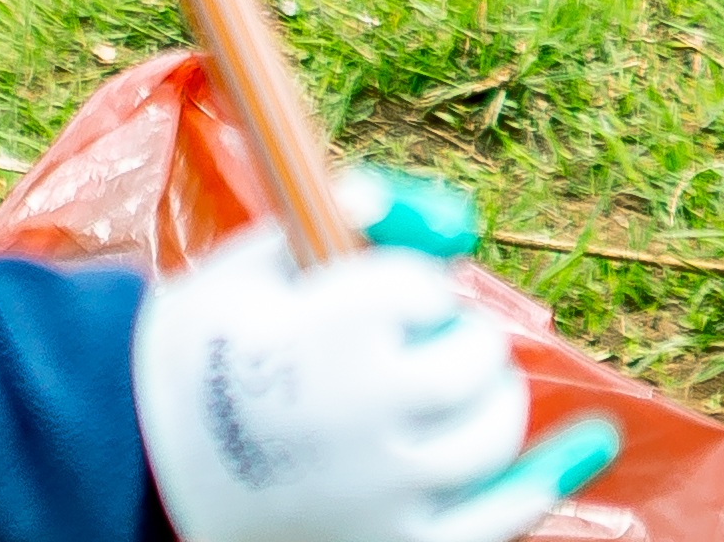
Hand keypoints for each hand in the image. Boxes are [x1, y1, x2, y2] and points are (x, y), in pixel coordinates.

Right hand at [133, 228, 607, 541]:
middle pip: (472, 360)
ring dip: (485, 404)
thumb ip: (348, 212)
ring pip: (491, 432)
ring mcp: (386, 488)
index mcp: (334, 329)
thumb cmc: (203, 352)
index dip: (406, 296)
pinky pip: (494, 518)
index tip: (372, 310)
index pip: (428, 291)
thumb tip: (445, 218)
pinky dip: (542, 481)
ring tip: (449, 399)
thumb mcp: (255, 262)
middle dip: (455, 346)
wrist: (137, 462)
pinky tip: (587, 446)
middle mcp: (370, 409)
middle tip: (421, 353)